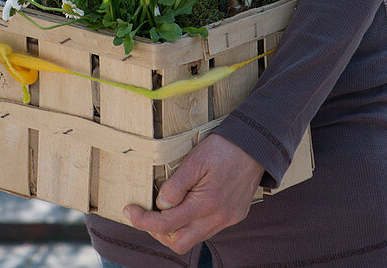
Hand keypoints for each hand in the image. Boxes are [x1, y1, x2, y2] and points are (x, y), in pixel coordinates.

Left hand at [123, 133, 263, 255]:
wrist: (257, 145)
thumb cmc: (225, 148)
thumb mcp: (195, 159)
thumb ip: (176, 185)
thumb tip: (161, 204)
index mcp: (206, 204)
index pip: (166, 224)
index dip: (143, 220)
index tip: (129, 210)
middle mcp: (217, 218)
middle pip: (179, 242)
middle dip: (157, 232)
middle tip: (145, 215)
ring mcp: (227, 219)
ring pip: (193, 238)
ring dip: (175, 229)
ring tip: (164, 211)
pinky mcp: (234, 216)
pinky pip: (207, 229)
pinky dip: (192, 224)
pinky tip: (187, 206)